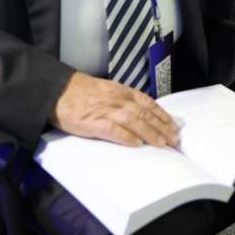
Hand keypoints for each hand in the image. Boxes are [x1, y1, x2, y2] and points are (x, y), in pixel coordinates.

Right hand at [49, 72, 178, 146]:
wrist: (58, 90)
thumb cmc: (82, 91)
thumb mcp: (108, 89)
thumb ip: (124, 99)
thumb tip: (141, 112)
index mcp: (123, 92)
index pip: (149, 103)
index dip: (163, 115)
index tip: (174, 125)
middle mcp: (119, 100)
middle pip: (145, 114)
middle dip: (162, 127)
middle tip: (175, 139)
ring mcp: (107, 111)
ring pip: (135, 122)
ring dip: (151, 133)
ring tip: (162, 144)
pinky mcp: (94, 122)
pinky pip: (114, 130)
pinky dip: (127, 137)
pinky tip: (137, 144)